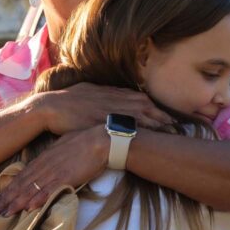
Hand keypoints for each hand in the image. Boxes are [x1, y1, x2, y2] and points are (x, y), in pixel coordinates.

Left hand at [0, 125, 110, 215]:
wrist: (101, 140)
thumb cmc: (84, 140)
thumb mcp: (61, 145)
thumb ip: (51, 155)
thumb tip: (45, 162)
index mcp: (43, 157)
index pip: (21, 175)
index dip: (8, 188)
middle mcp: (45, 165)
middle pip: (22, 184)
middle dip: (7, 198)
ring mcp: (55, 172)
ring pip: (31, 189)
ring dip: (17, 202)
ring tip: (5, 213)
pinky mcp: (66, 178)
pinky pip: (49, 191)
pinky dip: (38, 200)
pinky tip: (29, 208)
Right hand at [35, 82, 173, 134]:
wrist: (51, 108)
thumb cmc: (66, 102)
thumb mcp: (88, 91)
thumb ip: (103, 94)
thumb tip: (111, 95)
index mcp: (112, 92)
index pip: (141, 99)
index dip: (155, 107)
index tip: (167, 115)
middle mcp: (115, 99)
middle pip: (146, 106)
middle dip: (163, 116)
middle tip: (178, 126)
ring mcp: (112, 110)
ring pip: (142, 116)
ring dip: (159, 124)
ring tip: (173, 133)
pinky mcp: (108, 122)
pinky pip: (130, 127)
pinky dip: (144, 131)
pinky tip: (154, 138)